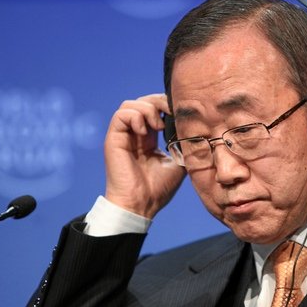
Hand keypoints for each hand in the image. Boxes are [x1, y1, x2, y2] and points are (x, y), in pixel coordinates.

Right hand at [103, 94, 185, 217]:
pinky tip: (144, 131)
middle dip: (158, 101)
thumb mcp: (178, 162)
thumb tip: (193, 128)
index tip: (179, 112)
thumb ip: (182, 143)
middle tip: (170, 113)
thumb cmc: (158, 189)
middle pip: (142, 101)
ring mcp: (123, 136)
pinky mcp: (113, 139)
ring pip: (130, 104)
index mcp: (147, 138)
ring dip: (147, 109)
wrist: (142, 204)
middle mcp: (134, 134)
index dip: (166, 104)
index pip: (153, 109)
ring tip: (157, 126)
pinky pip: (121, 114)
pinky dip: (135, 117)